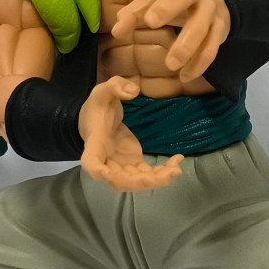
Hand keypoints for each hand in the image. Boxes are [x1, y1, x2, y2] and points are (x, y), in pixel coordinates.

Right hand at [78, 76, 183, 191]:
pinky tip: (177, 162)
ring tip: (175, 170)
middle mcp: (107, 161)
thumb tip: (132, 91)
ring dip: (155, 180)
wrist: (98, 120)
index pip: (91, 162)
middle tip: (158, 176)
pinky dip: (162, 173)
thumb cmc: (98, 107)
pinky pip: (147, 174)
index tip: (107, 175)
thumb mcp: (102, 91)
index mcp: (96, 143)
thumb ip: (114, 86)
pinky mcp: (133, 164)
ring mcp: (121, 165)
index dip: (97, 171)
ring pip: (135, 181)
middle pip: (118, 180)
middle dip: (138, 182)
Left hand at [111, 0, 230, 83]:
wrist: (218, 3)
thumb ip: (135, 13)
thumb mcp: (155, 1)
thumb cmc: (176, 1)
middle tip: (151, 21)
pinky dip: (198, 64)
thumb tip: (117, 30)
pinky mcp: (221, 29)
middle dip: (168, 7)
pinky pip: (211, 48)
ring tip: (170, 64)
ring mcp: (210, 10)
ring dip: (185, 46)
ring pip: (201, 27)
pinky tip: (184, 76)